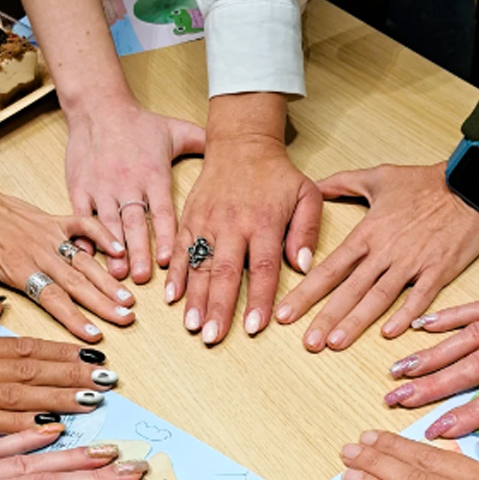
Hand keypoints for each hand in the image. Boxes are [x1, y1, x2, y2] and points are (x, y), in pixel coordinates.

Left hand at [0, 161, 133, 342]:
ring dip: (108, 280)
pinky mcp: (53, 220)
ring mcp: (49, 235)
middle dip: (103, 303)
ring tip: (128, 298)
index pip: (51, 298)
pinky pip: (83, 225)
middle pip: (77, 283)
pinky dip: (102, 235)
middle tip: (126, 318)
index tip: (94, 335)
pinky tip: (120, 251)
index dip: (74, 318)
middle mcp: (39, 252)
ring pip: (84, 261)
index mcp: (17, 267)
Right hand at [0, 335, 119, 445]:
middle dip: (74, 373)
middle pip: (31, 369)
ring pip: (20, 394)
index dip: (63, 351)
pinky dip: (23, 424)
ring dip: (61, 396)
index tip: (96, 354)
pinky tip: (54, 426)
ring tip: (96, 396)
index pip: (25, 347)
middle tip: (110, 376)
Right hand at [64, 98, 204, 281]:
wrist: (97, 105)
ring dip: (113, 250)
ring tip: (118, 273)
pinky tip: (87, 256)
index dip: (166, 236)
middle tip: (141, 277)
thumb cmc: (138, 123)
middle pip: (134, 223)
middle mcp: (127, 183)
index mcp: (153, 175)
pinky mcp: (80, 188)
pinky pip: (81, 216)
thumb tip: (231, 146)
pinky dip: (83, 236)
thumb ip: (201, 143)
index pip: (162, 211)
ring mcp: (102, 187)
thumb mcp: (174, 130)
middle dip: (139, 251)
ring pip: (108, 224)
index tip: (169, 260)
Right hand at [166, 94, 322, 344]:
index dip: (258, 299)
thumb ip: (307, 230)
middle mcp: (233, 224)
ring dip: (194, 298)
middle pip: (225, 272)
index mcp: (264, 221)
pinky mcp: (189, 218)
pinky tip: (171, 298)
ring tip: (192, 326)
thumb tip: (302, 265)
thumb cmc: (276, 175)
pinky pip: (179, 250)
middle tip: (212, 336)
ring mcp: (207, 221)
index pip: (262, 268)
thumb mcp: (306, 194)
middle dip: (218, 307)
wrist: (241, 143)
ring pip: (199, 265)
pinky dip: (174, 275)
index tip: (254, 327)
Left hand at [275, 163, 478, 350]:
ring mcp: (412, 262)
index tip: (286, 314)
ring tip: (337, 343)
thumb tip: (313, 183)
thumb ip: (341, 183)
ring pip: (379, 296)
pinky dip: (406, 314)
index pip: (329, 268)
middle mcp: (385, 251)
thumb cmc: (427, 181)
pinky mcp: (440, 269)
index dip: (306, 292)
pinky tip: (389, 333)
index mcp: (368, 233)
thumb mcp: (379, 176)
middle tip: (308, 343)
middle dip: (326, 317)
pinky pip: (420, 296)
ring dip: (357, 321)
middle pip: (349, 289)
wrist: (474, 181)